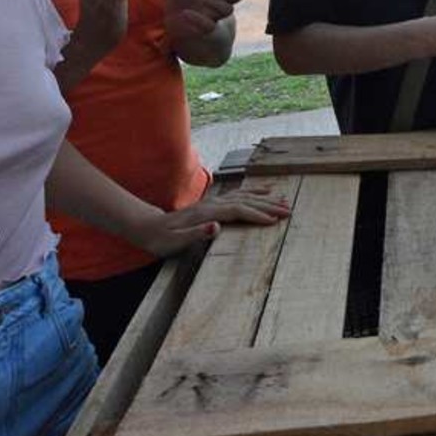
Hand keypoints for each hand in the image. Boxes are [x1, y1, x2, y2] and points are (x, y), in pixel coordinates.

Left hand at [126, 186, 290, 258]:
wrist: (147, 227)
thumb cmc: (161, 239)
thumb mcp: (174, 242)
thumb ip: (195, 234)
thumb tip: (217, 227)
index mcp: (207, 213)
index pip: (238, 211)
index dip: (256, 215)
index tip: (274, 221)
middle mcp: (212, 204)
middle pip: (245, 201)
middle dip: (268, 206)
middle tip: (288, 211)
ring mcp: (212, 203)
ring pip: (244, 196)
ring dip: (264, 198)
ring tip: (283, 200)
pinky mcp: (212, 205)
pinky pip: (237, 196)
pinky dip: (253, 194)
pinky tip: (261, 193)